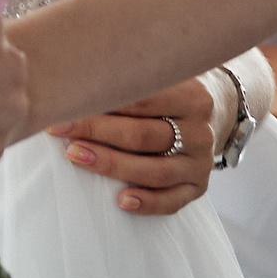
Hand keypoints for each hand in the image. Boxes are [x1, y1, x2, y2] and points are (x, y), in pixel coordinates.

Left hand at [49, 79, 215, 215]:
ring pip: (155, 171)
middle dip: (97, 132)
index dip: (102, 101)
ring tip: (76, 156)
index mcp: (192, 98)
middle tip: (61, 129)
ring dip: (112, 165)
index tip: (66, 103)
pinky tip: (121, 201)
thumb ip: (128, 74)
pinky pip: (172, 201)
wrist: (215, 114)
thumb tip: (75, 78)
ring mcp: (201, 163)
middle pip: (143, 136)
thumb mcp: (161, 75)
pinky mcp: (198, 188)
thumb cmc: (170, 92)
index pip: (143, 100)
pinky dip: (148, 203)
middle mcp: (200, 132)